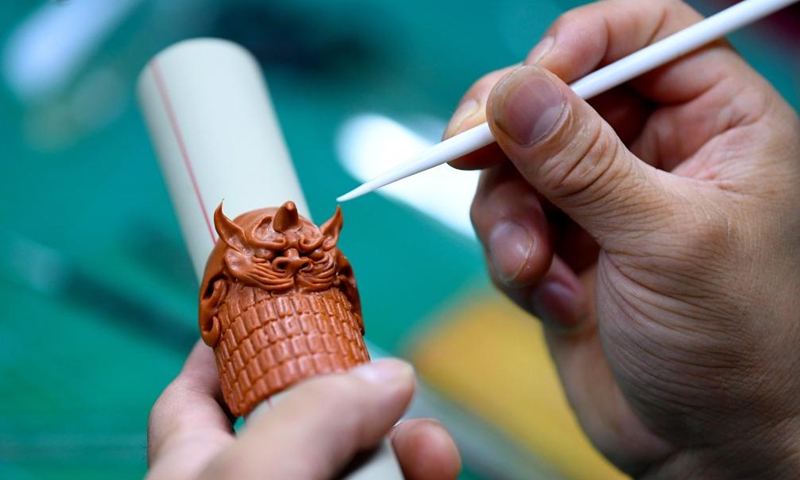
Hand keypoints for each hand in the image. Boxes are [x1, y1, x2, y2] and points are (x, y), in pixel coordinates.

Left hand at [146, 342, 460, 479]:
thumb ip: (316, 415)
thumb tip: (391, 375)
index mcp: (196, 469)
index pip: (201, 392)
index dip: (234, 344)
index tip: (283, 305)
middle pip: (309, 421)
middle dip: (361, 400)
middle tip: (401, 390)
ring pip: (366, 471)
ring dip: (406, 454)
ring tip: (432, 456)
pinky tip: (436, 475)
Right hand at [446, 0, 799, 476]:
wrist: (708, 451)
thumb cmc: (732, 346)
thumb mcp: (665, 242)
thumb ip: (584, 163)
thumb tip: (514, 90)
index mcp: (717, 124)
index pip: (644, 34)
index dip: (579, 43)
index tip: (523, 84)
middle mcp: (656, 151)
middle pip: (560, 94)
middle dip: (510, 134)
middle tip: (463, 154)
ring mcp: (602, 201)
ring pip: (518, 163)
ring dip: (508, 215)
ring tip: (530, 268)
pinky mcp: (562, 247)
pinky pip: (508, 223)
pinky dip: (513, 260)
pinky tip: (549, 300)